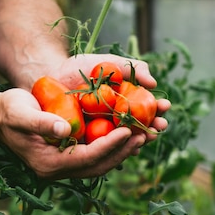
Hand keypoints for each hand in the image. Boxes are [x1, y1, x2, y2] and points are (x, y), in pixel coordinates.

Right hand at [0, 88, 148, 179]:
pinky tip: (125, 134)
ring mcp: (62, 165)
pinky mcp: (66, 156)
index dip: (109, 145)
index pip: (86, 158)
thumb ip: (41, 122)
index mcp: (48, 163)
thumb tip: (66, 130)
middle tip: (142, 135)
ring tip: (140, 136)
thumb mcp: (21, 112)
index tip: (127, 131)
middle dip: (121, 151)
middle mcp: (57, 169)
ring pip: (98, 163)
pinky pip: (94, 156)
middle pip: (97, 165)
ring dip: (120, 151)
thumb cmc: (8, 110)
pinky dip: (111, 147)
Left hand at [51, 53, 170, 138]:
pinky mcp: (86, 142)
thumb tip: (153, 82)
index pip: (146, 108)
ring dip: (138, 141)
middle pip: (140, 127)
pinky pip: (102, 150)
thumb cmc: (80, 68)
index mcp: (125, 102)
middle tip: (160, 125)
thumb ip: (131, 68)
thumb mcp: (108, 64)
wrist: (49, 76)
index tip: (165, 106)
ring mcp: (102, 132)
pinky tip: (124, 149)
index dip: (158, 108)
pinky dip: (114, 150)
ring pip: (124, 141)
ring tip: (145, 137)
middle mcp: (116, 119)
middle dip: (152, 127)